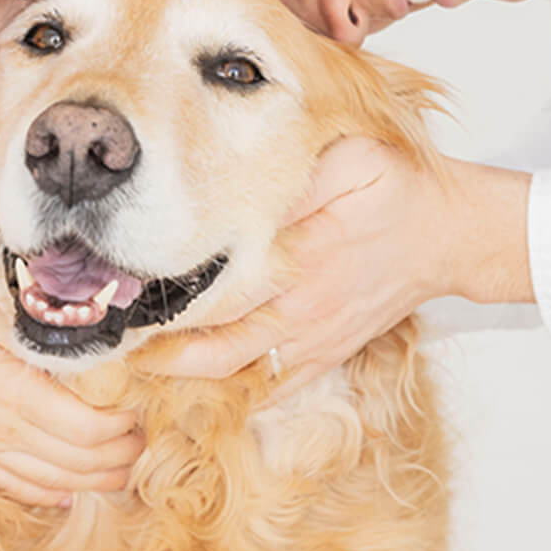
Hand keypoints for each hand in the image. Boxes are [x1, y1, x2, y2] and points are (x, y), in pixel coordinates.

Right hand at [0, 281, 142, 506]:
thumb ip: (32, 329)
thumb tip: (82, 339)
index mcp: (13, 396)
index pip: (89, 431)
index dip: (124, 428)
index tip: (140, 408)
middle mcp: (3, 433)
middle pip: (81, 463)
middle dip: (122, 456)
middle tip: (145, 438)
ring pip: (55, 483)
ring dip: (97, 481)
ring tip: (126, 467)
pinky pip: (18, 487)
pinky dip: (53, 494)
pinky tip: (71, 493)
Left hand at [141, 140, 531, 385]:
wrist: (450, 237)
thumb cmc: (398, 190)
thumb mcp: (353, 160)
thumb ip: (296, 176)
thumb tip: (236, 190)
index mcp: (304, 261)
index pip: (221, 291)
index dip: (166, 301)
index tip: (119, 299)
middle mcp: (302, 311)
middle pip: (214, 341)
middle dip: (155, 345)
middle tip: (101, 338)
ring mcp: (312, 342)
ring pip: (232, 371)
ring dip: (179, 373)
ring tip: (125, 363)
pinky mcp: (321, 356)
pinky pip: (264, 386)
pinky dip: (221, 389)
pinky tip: (179, 385)